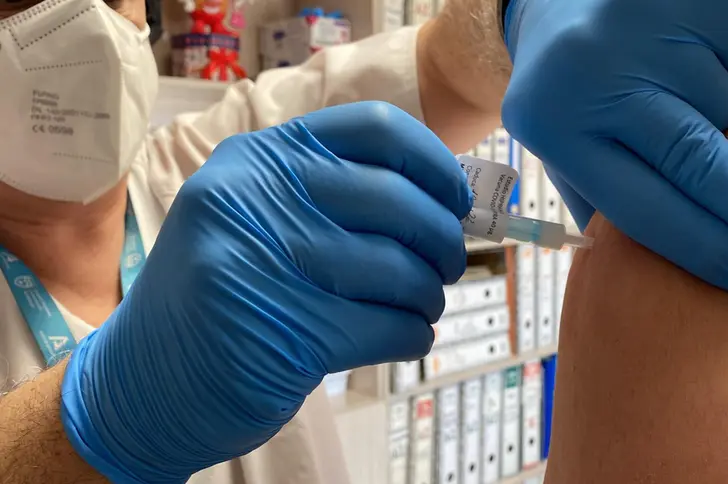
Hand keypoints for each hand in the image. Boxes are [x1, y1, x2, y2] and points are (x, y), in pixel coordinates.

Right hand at [60, 102, 471, 481]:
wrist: (142, 380)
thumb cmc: (222, 294)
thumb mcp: (256, 218)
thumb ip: (331, 197)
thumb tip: (439, 202)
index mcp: (256, 160)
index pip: (374, 128)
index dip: (433, 161)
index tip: (455, 197)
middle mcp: (255, 200)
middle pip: (397, 200)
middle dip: (441, 238)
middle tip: (446, 263)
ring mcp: (264, 266)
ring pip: (399, 270)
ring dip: (428, 294)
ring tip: (421, 305)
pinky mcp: (284, 334)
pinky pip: (389, 326)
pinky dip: (413, 333)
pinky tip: (406, 335)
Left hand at [501, 0, 727, 294]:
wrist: (564, 1)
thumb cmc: (569, 90)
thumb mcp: (562, 149)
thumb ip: (601, 201)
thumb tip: (661, 268)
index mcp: (556, 129)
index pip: (641, 207)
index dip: (704, 247)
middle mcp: (594, 79)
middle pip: (697, 162)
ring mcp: (644, 32)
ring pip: (727, 106)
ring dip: (722, 117)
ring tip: (674, 97)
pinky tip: (687, 59)